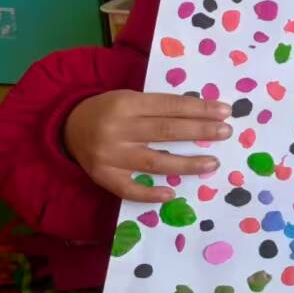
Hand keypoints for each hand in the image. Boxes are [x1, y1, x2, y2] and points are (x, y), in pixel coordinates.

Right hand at [63, 90, 231, 202]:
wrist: (68, 127)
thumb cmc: (109, 110)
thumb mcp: (130, 98)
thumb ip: (159, 108)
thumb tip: (202, 116)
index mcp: (126, 104)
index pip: (170, 106)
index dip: (199, 109)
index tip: (225, 112)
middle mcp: (117, 129)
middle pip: (166, 131)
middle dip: (200, 132)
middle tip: (225, 133)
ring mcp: (110, 156)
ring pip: (155, 162)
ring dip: (187, 164)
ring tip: (212, 163)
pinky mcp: (103, 177)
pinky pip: (129, 190)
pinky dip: (151, 194)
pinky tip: (171, 194)